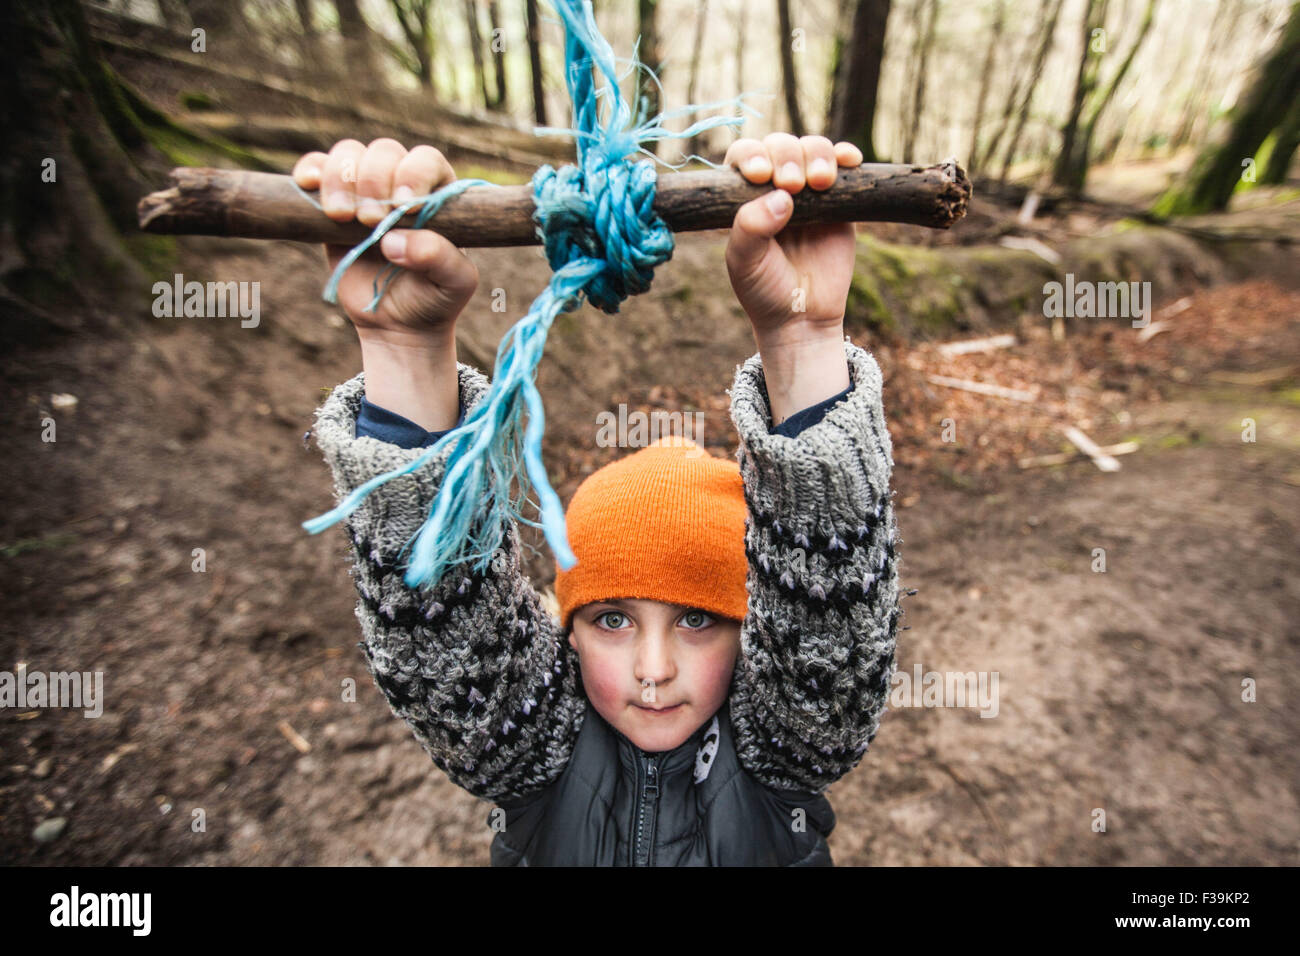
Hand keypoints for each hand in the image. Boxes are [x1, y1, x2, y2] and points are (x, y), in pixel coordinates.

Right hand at [292, 138, 478, 347]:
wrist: (396, 322)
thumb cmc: (433, 297)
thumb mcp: (453, 284)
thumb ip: (438, 258)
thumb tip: (394, 240)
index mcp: (440, 193)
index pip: (426, 160)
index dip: (413, 175)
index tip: (405, 207)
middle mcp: (402, 183)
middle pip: (384, 152)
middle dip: (374, 181)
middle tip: (372, 221)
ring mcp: (366, 190)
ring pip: (348, 154)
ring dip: (340, 179)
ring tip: (342, 217)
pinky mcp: (333, 202)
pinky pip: (316, 168)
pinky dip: (310, 170)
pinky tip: (308, 185)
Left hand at [723, 133, 862, 344]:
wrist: (803, 317)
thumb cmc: (764, 290)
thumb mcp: (745, 263)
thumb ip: (751, 228)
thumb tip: (782, 196)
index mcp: (744, 196)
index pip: (744, 155)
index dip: (752, 154)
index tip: (759, 174)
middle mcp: (775, 187)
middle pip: (780, 145)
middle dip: (787, 155)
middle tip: (793, 184)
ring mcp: (810, 191)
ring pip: (813, 149)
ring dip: (818, 154)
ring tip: (820, 181)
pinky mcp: (840, 201)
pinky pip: (845, 168)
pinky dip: (847, 156)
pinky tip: (850, 161)